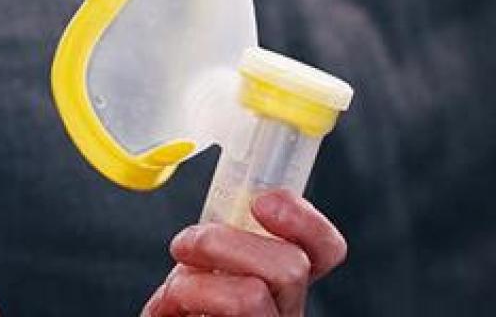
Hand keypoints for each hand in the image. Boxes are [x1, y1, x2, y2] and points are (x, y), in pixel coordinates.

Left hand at [141, 190, 346, 316]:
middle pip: (290, 267)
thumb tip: (225, 190)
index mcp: (283, 284)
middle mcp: (285, 311)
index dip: (306, 222)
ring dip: (194, 283)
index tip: (262, 203)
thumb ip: (223, 236)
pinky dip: (176, 303)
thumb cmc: (186, 303)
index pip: (324, 250)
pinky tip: (172, 310)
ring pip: (250, 297)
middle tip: (185, 244)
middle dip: (225, 243)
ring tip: (175, 290)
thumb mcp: (204, 261)